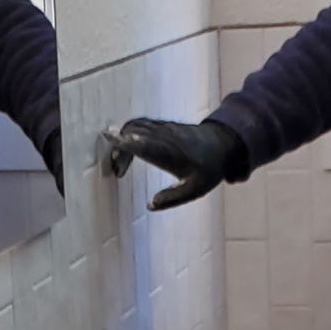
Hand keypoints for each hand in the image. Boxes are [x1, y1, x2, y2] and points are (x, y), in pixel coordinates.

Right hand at [105, 116, 246, 210]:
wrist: (222, 144)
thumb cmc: (208, 169)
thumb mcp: (195, 190)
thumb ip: (172, 198)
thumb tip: (150, 205)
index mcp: (170, 152)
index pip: (144, 143)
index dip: (125, 141)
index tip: (108, 137)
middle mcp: (164, 136)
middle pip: (133, 132)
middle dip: (118, 148)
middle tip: (115, 172)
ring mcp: (162, 127)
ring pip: (134, 126)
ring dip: (122, 141)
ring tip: (119, 166)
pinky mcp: (161, 125)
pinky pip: (139, 124)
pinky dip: (128, 135)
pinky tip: (128, 152)